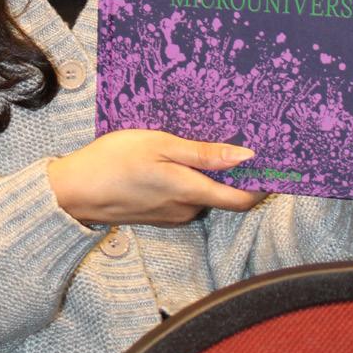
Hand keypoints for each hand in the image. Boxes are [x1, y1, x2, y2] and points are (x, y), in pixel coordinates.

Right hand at [47, 130, 267, 226]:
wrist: (75, 190)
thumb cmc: (115, 160)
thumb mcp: (160, 145)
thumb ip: (203, 153)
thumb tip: (245, 156)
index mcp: (191, 191)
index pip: (242, 199)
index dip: (263, 185)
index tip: (277, 165)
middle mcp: (186, 209)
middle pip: (224, 195)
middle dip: (234, 172)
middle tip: (239, 137)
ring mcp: (171, 215)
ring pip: (203, 194)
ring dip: (209, 174)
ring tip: (205, 142)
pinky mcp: (158, 215)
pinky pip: (185, 197)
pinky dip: (189, 181)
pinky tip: (176, 160)